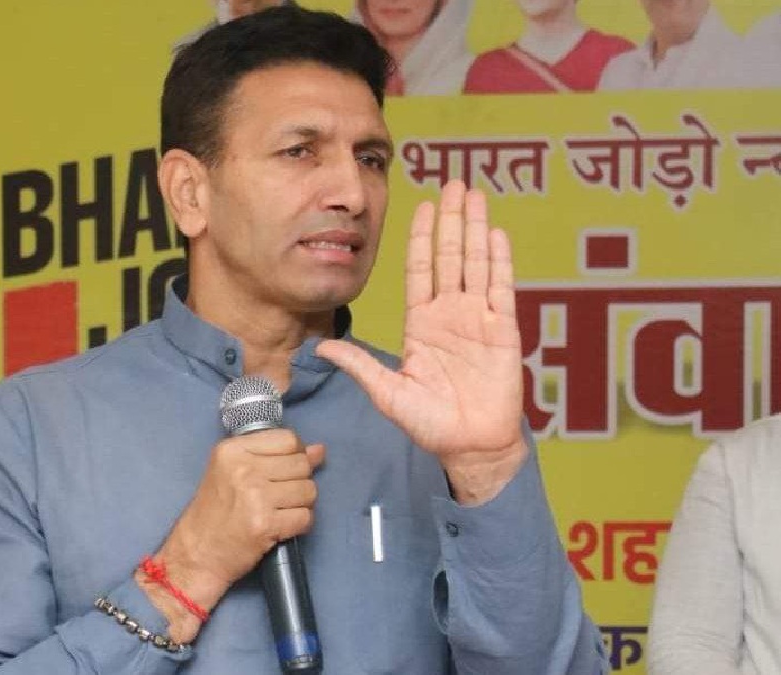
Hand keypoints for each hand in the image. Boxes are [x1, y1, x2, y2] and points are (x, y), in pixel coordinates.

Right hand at [142, 429, 324, 640]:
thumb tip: (319, 450)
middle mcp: (244, 469)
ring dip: (301, 504)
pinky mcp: (265, 524)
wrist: (197, 553)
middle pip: (301, 465)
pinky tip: (281, 526)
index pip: (288, 439)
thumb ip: (273, 456)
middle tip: (278, 496)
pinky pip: (306, 517)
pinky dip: (299, 524)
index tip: (282, 472)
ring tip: (279, 511)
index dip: (294, 456)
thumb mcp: (232, 471)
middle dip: (298, 482)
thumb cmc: (215, 512)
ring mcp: (255, 497)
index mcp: (233, 450)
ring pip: (308, 491)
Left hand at [317, 180, 525, 504]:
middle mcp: (450, 314)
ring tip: (474, 195)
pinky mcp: (504, 331)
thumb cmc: (429, 423)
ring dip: (475, 228)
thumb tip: (318, 349)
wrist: (469, 446)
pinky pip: (501, 288)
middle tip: (454, 183)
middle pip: (450, 256)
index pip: (420, 271)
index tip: (421, 206)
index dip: (421, 238)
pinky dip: (498, 260)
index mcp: (421, 324)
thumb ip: (358, 365)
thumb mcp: (386, 392)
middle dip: (451, 220)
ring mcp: (479, 319)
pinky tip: (495, 233)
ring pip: (476, 263)